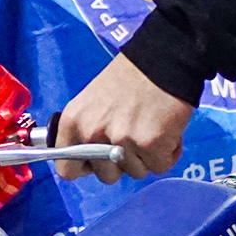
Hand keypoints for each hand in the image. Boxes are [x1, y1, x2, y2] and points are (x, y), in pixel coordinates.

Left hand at [55, 54, 194, 183]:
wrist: (162, 59)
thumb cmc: (127, 80)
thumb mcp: (91, 103)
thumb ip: (85, 132)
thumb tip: (88, 161)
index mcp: (73, 122)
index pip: (67, 170)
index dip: (87, 168)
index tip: (100, 159)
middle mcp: (92, 133)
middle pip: (106, 176)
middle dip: (122, 164)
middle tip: (132, 137)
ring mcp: (121, 141)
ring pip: (136, 173)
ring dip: (147, 156)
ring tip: (150, 126)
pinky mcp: (150, 144)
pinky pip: (160, 166)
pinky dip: (168, 152)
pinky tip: (166, 129)